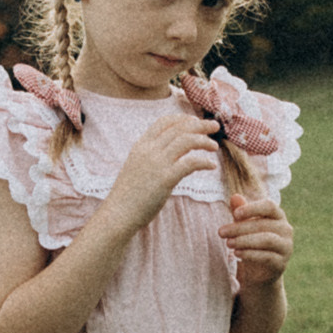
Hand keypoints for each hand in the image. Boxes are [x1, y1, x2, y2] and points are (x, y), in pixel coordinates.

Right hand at [101, 110, 222, 233]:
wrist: (117, 214)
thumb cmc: (128, 195)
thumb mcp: (136, 167)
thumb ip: (151, 157)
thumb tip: (169, 154)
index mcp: (141, 145)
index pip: (164, 122)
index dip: (182, 118)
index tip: (195, 121)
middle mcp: (149, 150)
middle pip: (180, 128)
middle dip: (200, 125)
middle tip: (214, 126)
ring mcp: (157, 163)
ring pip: (187, 141)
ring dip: (204, 141)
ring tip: (214, 146)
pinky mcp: (165, 179)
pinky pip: (190, 163)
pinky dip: (204, 161)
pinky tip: (211, 166)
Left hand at [222, 189, 293, 287]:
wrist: (259, 272)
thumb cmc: (251, 242)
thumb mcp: (244, 226)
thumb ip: (241, 211)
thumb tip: (234, 196)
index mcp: (278, 216)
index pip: (269, 206)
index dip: (252, 208)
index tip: (235, 214)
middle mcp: (285, 229)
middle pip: (263, 224)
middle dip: (239, 228)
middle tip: (221, 232)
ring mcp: (285, 247)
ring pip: (266, 240)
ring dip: (244, 241)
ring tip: (228, 243)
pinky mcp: (281, 263)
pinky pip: (267, 257)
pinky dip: (250, 254)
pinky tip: (236, 253)